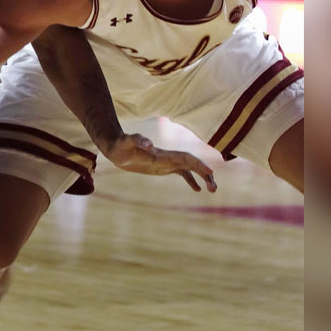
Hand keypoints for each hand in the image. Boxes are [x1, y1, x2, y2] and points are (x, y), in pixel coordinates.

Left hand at [99, 133, 217, 191]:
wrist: (116, 147)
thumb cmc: (121, 144)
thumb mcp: (127, 142)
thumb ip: (138, 140)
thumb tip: (149, 144)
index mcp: (163, 154)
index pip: (186, 158)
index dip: (198, 165)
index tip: (210, 172)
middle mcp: (168, 157)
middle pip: (192, 164)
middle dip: (205, 174)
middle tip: (214, 189)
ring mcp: (166, 162)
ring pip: (190, 169)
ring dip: (202, 178)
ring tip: (213, 190)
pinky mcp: (162, 167)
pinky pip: (182, 174)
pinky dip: (191, 180)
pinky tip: (198, 190)